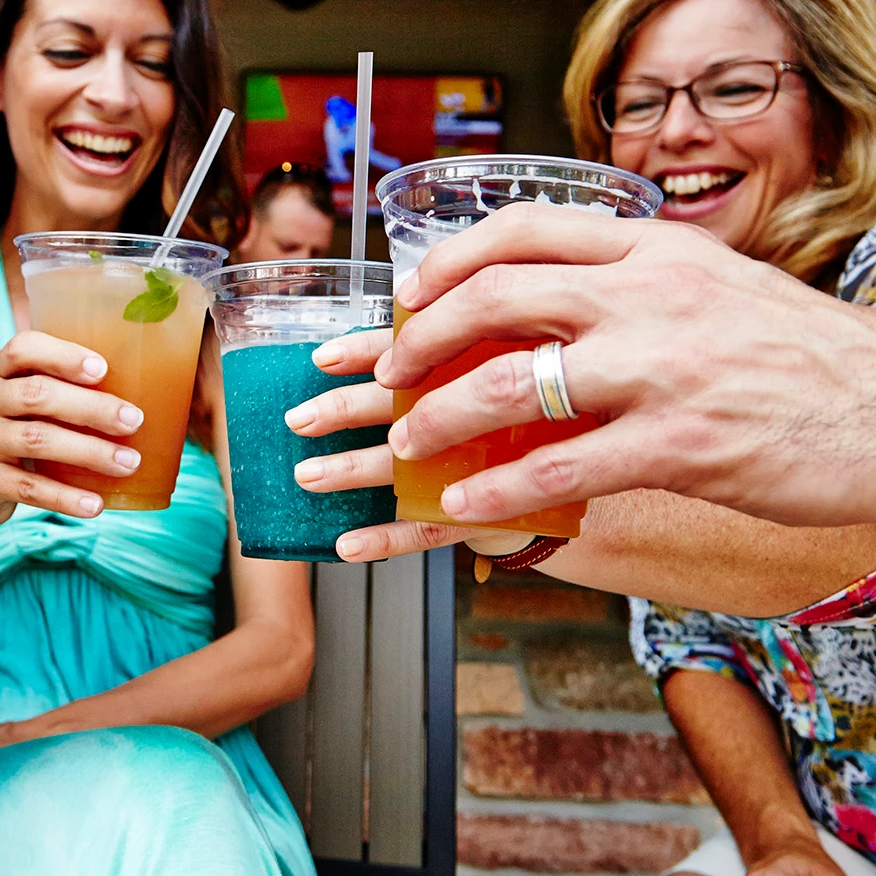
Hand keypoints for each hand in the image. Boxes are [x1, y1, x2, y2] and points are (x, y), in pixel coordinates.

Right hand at [0, 331, 145, 535]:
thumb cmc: (16, 430)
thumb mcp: (25, 402)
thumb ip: (64, 390)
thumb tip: (146, 389)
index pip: (23, 349)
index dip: (63, 356)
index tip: (103, 369)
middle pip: (37, 395)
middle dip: (91, 408)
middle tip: (134, 421)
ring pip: (38, 440)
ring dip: (89, 452)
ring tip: (128, 464)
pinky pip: (29, 487)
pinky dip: (66, 497)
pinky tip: (95, 505)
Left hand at [285, 326, 509, 560]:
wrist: (575, 454)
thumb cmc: (519, 398)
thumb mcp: (499, 355)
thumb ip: (445, 343)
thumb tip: (383, 331)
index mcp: (472, 366)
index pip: (412, 355)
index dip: (363, 354)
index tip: (323, 359)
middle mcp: (472, 414)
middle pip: (401, 408)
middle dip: (344, 412)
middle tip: (300, 420)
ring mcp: (474, 467)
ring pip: (405, 468)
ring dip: (352, 470)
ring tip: (308, 476)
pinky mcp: (481, 511)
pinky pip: (428, 528)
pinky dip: (385, 538)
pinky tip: (347, 544)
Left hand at [374, 204, 875, 527]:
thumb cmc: (805, 351)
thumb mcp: (713, 283)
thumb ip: (631, 285)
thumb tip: (545, 299)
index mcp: (654, 249)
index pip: (522, 230)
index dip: (446, 262)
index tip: (407, 295)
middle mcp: (649, 296)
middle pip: (495, 296)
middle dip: (418, 339)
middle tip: (382, 375)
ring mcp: (663, 370)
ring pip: (512, 383)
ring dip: (440, 416)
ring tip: (406, 442)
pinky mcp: (681, 445)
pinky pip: (559, 469)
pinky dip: (496, 489)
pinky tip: (463, 502)